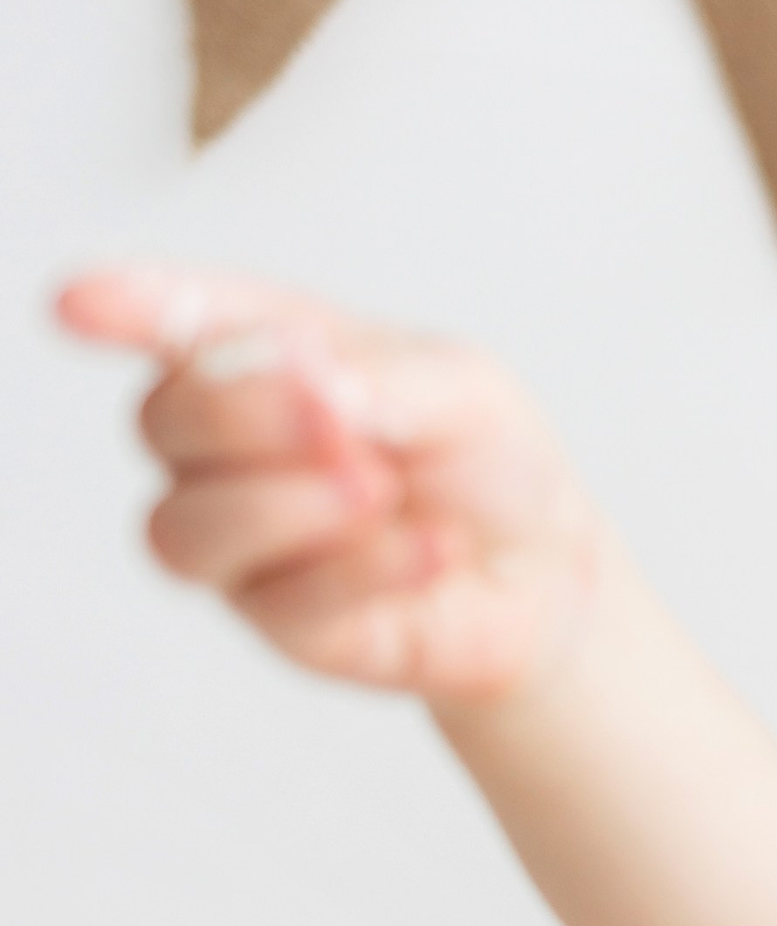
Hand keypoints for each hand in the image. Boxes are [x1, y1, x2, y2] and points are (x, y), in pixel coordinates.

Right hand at [56, 265, 602, 703]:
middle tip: (339, 413)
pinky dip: (364, 568)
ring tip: (378, 487)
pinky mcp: (284, 621)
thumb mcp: (463, 389)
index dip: (126, 309)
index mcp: (262, 356)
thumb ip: (387, 378)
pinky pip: (285, 599)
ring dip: (280, 503)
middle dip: (242, 410)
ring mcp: (242, 540)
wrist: (545, 572)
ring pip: (187, 527)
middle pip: (165, 422)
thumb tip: (317, 384)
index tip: (81, 304)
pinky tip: (433, 550)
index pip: (177, 323)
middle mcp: (226, 446)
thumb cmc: (483, 460)